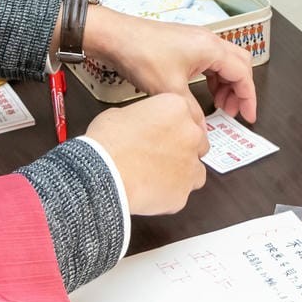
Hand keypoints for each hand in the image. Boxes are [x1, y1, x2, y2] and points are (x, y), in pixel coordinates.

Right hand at [83, 93, 208, 214]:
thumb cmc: (108, 142)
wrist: (104, 173)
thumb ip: (143, 117)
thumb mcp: (121, 113)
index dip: (175, 126)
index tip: (166, 133)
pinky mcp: (184, 190)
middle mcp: (191, 133)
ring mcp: (191, 163)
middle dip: (183, 149)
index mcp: (177, 107)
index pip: (188, 114)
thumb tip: (141, 125)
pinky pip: (182, 193)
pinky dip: (171, 194)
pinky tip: (151, 192)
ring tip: (157, 177)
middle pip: (198, 142)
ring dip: (181, 173)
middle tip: (160, 155)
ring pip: (195, 170)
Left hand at [85, 5, 257, 122]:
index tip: (247, 116)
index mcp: (210, 48)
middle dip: (240, 90)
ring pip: (224, 63)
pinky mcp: (185, 44)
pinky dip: (212, 79)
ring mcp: (196, 40)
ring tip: (219, 107)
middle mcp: (208, 40)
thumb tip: (202, 131)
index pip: (242, 73)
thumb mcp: (168, 89)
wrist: (115, 37)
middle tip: (233, 112)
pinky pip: (209, 62)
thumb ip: (191, 112)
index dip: (248, 97)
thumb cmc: (141, 54)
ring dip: (226, 84)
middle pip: (239, 64)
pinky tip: (204, 94)